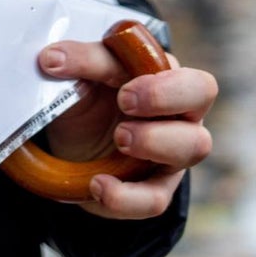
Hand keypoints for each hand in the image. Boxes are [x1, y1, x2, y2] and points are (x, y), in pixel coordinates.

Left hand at [37, 38, 217, 218]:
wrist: (71, 151)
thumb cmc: (88, 103)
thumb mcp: (81, 79)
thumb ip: (79, 64)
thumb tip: (53, 58)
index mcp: (159, 71)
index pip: (169, 61)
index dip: (152, 72)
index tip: (118, 84)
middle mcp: (176, 107)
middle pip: (202, 91)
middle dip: (165, 95)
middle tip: (125, 101)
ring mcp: (172, 150)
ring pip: (193, 145)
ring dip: (155, 140)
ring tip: (120, 139)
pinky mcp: (156, 188)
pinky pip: (156, 198)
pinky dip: (126, 196)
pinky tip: (98, 185)